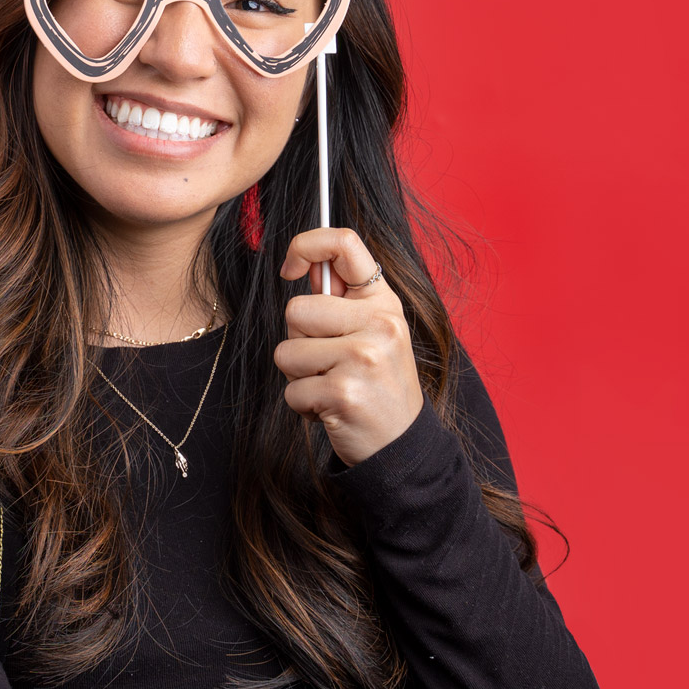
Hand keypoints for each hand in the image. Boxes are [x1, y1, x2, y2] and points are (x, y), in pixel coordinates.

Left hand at [275, 228, 424, 466]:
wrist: (401, 445)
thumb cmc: (377, 385)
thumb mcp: (375, 332)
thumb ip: (342, 299)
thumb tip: (303, 264)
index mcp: (383, 302)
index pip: (343, 243)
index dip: (304, 246)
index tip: (290, 269)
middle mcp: (379, 324)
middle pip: (296, 310)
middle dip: (299, 340)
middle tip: (329, 362)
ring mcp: (363, 357)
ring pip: (287, 351)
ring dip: (298, 376)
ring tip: (332, 385)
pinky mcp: (343, 391)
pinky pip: (291, 389)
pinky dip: (302, 404)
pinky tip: (331, 408)